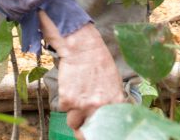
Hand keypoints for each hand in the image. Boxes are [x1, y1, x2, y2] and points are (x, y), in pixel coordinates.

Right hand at [39, 13, 124, 138]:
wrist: (82, 48)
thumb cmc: (99, 61)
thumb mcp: (114, 81)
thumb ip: (113, 100)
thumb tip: (111, 113)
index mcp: (115, 103)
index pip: (110, 128)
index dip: (101, 132)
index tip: (97, 132)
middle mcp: (100, 108)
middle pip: (89, 133)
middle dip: (84, 133)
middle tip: (82, 129)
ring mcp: (83, 106)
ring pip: (73, 123)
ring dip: (73, 117)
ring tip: (74, 104)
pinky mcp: (67, 101)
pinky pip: (64, 108)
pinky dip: (65, 101)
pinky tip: (69, 87)